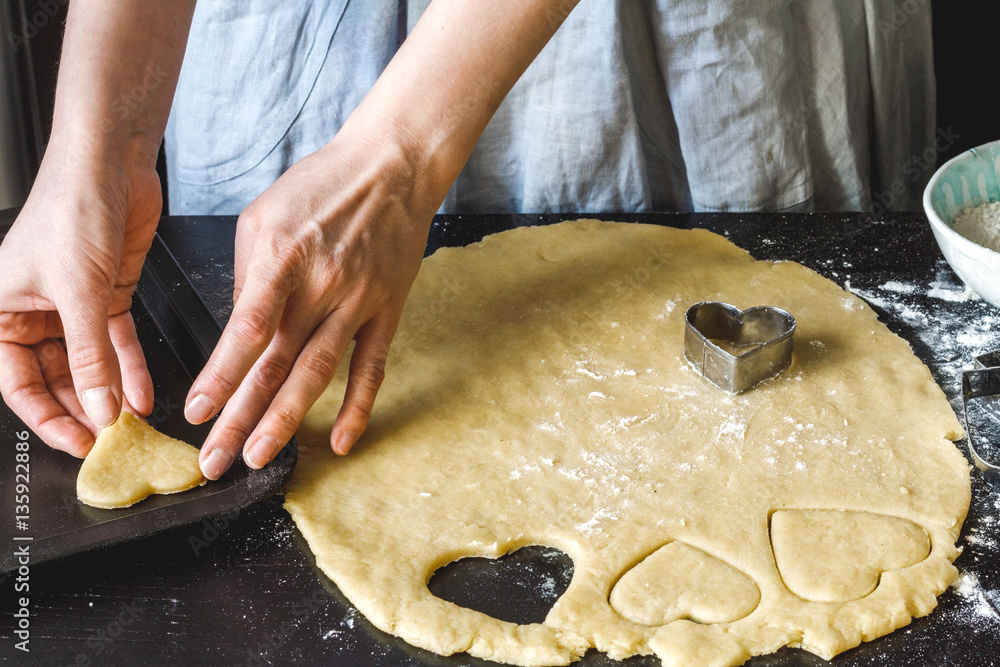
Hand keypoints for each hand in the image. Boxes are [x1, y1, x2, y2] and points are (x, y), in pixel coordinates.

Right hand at [0, 153, 159, 455]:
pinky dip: (131, 369)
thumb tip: (98, 407)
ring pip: (88, 364)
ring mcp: (72, 305)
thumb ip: (90, 357)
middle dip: (82, 409)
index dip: (46, 417)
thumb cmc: (71, 209)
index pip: (16, 383)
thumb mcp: (79, 294)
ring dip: (110, 393)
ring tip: (129, 424)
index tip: (78, 443)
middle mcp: (32, 311)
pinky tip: (144, 394)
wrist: (111, 165)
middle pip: (55, 378)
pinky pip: (117, 344)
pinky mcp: (106, 295)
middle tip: (109, 440)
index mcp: (0, 310)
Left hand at [186, 126, 437, 478]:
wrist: (391, 166)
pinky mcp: (386, 311)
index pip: (247, 330)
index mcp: (282, 258)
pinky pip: (372, 367)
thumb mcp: (263, 215)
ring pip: (318, 373)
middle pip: (277, 365)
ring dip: (286, 420)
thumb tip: (240, 332)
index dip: (221, 376)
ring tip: (260, 457)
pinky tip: (339, 441)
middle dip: (241, 417)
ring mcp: (358, 302)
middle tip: (216, 460)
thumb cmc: (321, 185)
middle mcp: (321, 285)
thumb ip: (248, 275)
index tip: (198, 412)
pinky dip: (358, 407)